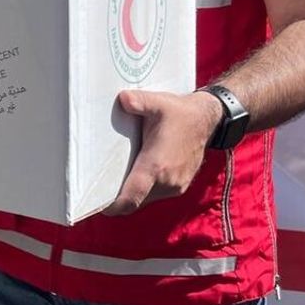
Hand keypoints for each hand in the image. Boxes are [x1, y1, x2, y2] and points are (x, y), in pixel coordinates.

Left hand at [103, 89, 222, 215]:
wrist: (207, 120)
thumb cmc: (180, 112)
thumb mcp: (158, 102)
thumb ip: (139, 101)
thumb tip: (123, 99)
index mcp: (157, 166)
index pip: (131, 197)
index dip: (112, 206)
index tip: (97, 205)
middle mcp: (167, 182)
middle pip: (135, 201)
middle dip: (117, 200)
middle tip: (97, 191)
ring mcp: (175, 186)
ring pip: (145, 199)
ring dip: (130, 194)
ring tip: (112, 181)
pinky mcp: (179, 186)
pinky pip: (155, 195)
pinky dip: (143, 190)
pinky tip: (132, 175)